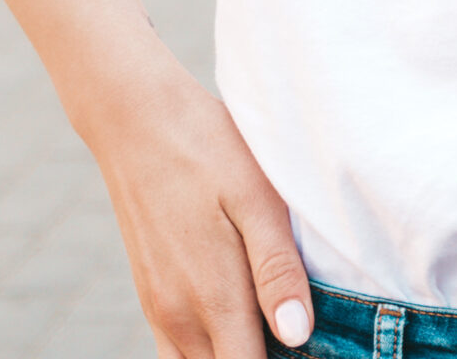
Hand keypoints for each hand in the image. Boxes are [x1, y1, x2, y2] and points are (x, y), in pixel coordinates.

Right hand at [81, 69, 312, 356]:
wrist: (136, 121)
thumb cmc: (210, 151)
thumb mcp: (258, 201)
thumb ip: (277, 272)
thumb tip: (297, 337)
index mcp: (211, 299)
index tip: (319, 352)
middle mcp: (178, 318)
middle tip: (307, 339)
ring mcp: (159, 310)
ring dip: (236, 358)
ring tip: (278, 331)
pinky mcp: (152, 296)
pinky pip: (179, 351)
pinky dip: (210, 352)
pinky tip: (244, 323)